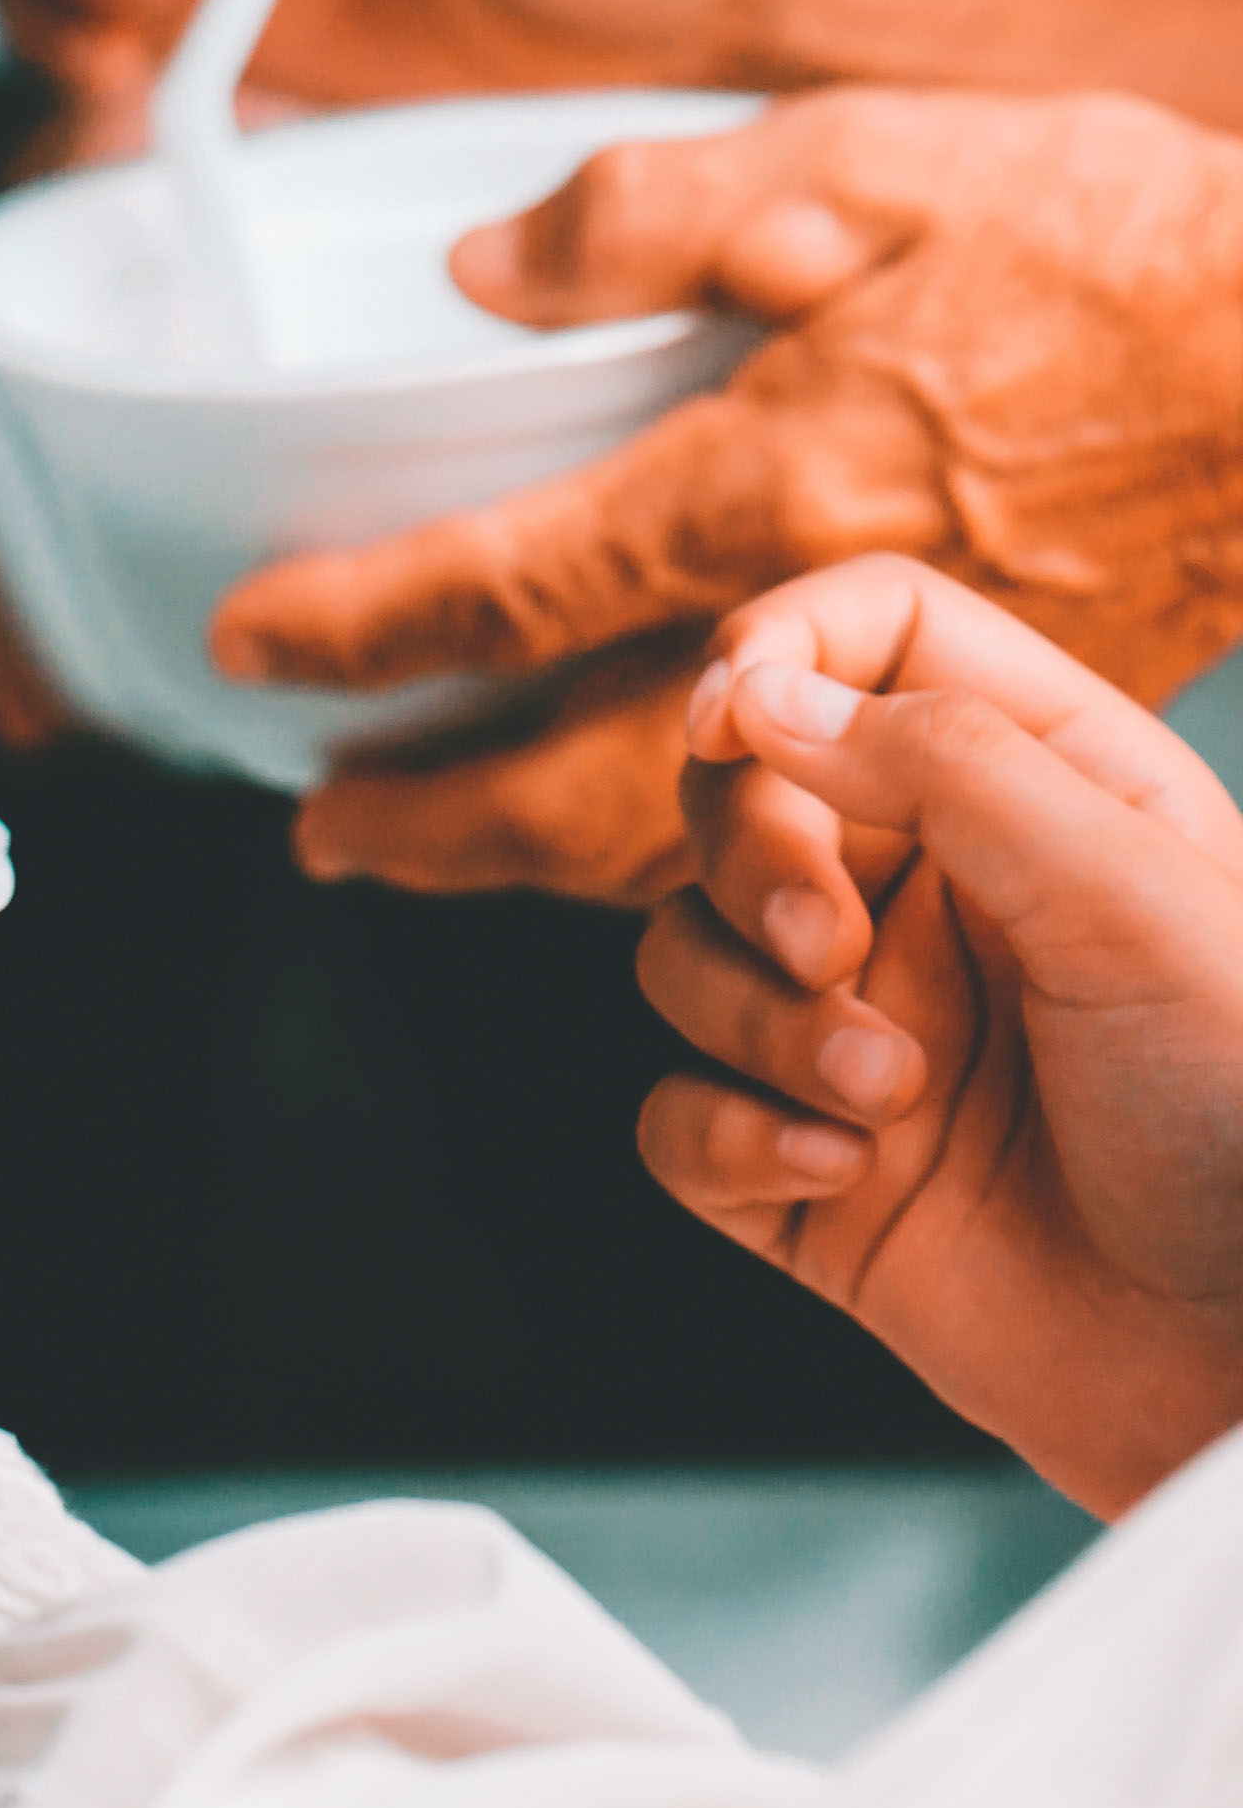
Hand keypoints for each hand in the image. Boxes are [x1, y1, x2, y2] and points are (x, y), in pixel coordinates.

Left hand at [215, 88, 1242, 900]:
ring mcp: (884, 711)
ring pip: (664, 838)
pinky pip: (771, 836)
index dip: (355, 630)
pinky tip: (606, 840)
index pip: (500, 590)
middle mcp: (802, 627)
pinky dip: (660, 859)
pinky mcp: (954, 745)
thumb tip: (482, 276)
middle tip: (318, 835)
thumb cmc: (1110, 246)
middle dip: (421, 824)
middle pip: (564, 782)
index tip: (250, 643)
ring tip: (421, 857)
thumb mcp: (871, 156)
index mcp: (759, 481)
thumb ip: (653, 217)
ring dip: (517, 862)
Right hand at [635, 557, 1242, 1517]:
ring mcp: (853, 1032)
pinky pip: (672, 1118)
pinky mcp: (798, 1167)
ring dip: (757, 1025)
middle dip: (752, 867)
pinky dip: (726, 1136)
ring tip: (888, 1097)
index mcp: (1039, 793)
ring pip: (682, 960)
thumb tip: (764, 697)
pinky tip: (836, 1169)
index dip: (776, 652)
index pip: (869, 639)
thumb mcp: (1135, 898)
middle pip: (736, 797)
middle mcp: (932, 898)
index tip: (731, 722)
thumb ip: (948, 770)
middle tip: (829, 946)